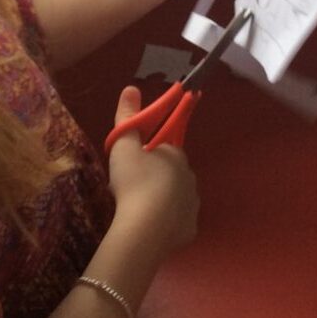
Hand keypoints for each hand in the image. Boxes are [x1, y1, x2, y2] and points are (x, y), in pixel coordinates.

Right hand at [106, 86, 198, 258]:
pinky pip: (177, 222)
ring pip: (176, 198)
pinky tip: (149, 227)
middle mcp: (190, 178)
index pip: (164, 149)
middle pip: (171, 174)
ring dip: (161, 201)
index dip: (148, 155)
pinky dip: (166, 223)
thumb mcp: (124, 146)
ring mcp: (192, 205)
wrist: (145, 229)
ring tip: (137, 210)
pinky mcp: (190, 229)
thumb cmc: (134, 182)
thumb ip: (127, 118)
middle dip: (155, 178)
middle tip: (130, 188)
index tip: (132, 164)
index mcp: (176, 155)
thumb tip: (131, 87)